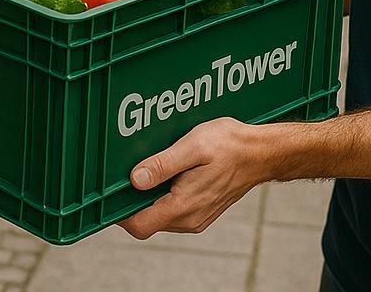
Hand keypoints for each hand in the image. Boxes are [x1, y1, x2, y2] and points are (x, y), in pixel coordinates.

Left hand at [117, 117, 261, 238]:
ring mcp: (196, 216)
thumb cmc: (230, 145)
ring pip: (160, 215)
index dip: (120, 214)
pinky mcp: (202, 210)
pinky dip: (164, 195)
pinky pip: (174, 209)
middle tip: (125, 173)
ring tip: (146, 168)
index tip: (110, 194)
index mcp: (184, 206)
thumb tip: (135, 179)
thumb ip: (162, 165)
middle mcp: (189, 218)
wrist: (260, 153)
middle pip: (147, 221)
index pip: (140, 225)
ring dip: (149, 197)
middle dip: (132, 201)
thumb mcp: (192, 146)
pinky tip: (166, 171)